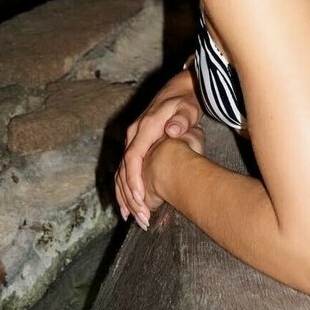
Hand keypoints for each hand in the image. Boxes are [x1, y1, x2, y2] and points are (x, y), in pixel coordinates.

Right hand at [115, 70, 202, 228]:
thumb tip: (172, 131)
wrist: (178, 91)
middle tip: (140, 216)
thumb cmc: (185, 103)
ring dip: (124, 195)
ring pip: (121, 171)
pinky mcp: (134, 145)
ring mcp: (132, 140)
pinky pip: (125, 170)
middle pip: (125, 168)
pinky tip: (128, 206)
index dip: (135, 179)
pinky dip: (124, 188)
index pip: (134, 157)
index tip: (139, 198)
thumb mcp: (187, 109)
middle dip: (130, 194)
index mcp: (144, 127)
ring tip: (133, 217)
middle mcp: (133, 134)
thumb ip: (182, 120)